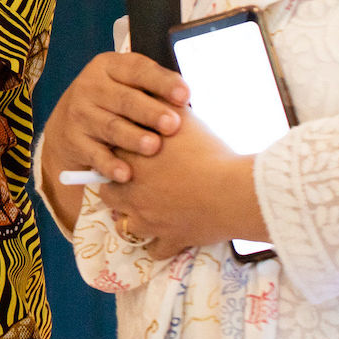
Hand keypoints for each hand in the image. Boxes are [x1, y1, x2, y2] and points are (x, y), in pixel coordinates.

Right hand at [41, 52, 188, 187]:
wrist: (69, 120)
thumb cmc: (115, 100)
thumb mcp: (127, 84)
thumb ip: (153, 88)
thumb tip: (186, 101)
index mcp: (109, 66)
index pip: (138, 69)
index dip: (162, 82)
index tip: (185, 96)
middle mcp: (91, 85)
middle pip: (124, 99)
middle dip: (150, 112)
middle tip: (173, 125)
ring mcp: (80, 113)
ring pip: (111, 126)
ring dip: (133, 137)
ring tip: (153, 147)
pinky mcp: (73, 140)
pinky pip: (95, 154)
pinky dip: (110, 165)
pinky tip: (125, 174)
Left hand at [98, 109, 265, 252]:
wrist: (232, 190)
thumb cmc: (208, 149)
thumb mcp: (182, 116)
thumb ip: (161, 102)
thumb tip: (152, 88)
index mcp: (132, 160)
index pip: (107, 154)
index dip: (114, 152)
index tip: (122, 150)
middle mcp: (132, 192)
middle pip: (106, 190)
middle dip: (114, 186)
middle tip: (128, 180)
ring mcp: (148, 220)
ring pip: (124, 225)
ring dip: (129, 218)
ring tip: (141, 209)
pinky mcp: (169, 240)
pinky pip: (153, 250)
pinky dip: (156, 245)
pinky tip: (161, 237)